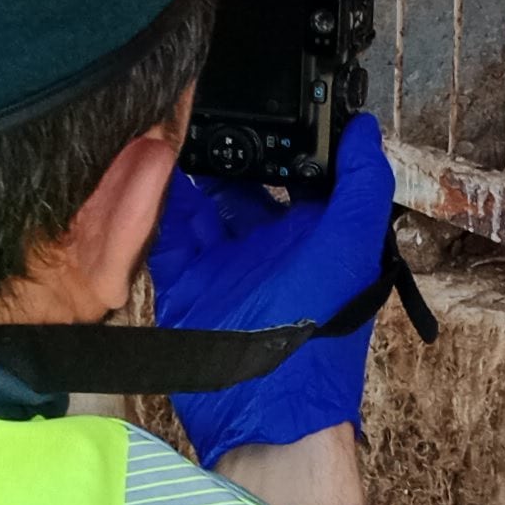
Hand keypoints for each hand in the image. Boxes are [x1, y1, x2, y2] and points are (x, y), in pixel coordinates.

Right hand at [150, 113, 395, 470]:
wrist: (264, 412)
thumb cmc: (319, 333)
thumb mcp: (349, 247)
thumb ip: (361, 185)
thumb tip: (364, 127)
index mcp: (314, 236)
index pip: (298, 173)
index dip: (284, 136)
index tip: (264, 92)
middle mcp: (270, 247)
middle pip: (243, 185)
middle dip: (225, 149)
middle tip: (199, 104)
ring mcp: (226, 267)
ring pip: (201, 205)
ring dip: (185, 173)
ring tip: (165, 127)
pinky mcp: (187, 288)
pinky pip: (165, 238)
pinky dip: (152, 208)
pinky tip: (140, 174)